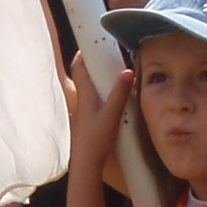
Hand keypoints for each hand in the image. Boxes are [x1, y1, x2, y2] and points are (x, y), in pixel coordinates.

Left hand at [67, 51, 130, 169]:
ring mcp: (83, 113)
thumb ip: (120, 93)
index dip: (82, 54)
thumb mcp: (112, 115)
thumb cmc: (95, 140)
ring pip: (88, 90)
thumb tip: (127, 72)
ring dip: (97, 81)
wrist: (86, 164)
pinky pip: (93, 103)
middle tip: (103, 55)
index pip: (79, 68)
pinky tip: (111, 101)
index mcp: (85, 96)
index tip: (89, 43)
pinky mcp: (87, 123)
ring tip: (110, 75)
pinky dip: (100, 96)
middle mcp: (81, 102)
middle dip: (91, 65)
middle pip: (83, 77)